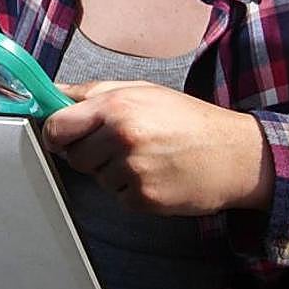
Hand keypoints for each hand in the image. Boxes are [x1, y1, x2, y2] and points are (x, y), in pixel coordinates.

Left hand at [42, 80, 273, 215]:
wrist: (234, 154)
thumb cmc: (188, 120)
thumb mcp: (144, 91)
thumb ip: (94, 92)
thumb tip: (55, 95)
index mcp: (117, 106)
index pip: (57, 127)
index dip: (55, 134)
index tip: (62, 137)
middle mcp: (122, 136)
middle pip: (74, 157)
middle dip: (90, 154)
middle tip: (122, 145)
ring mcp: (132, 170)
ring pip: (97, 178)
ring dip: (113, 172)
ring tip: (147, 158)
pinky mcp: (142, 197)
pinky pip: (118, 197)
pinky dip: (132, 190)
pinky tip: (156, 175)